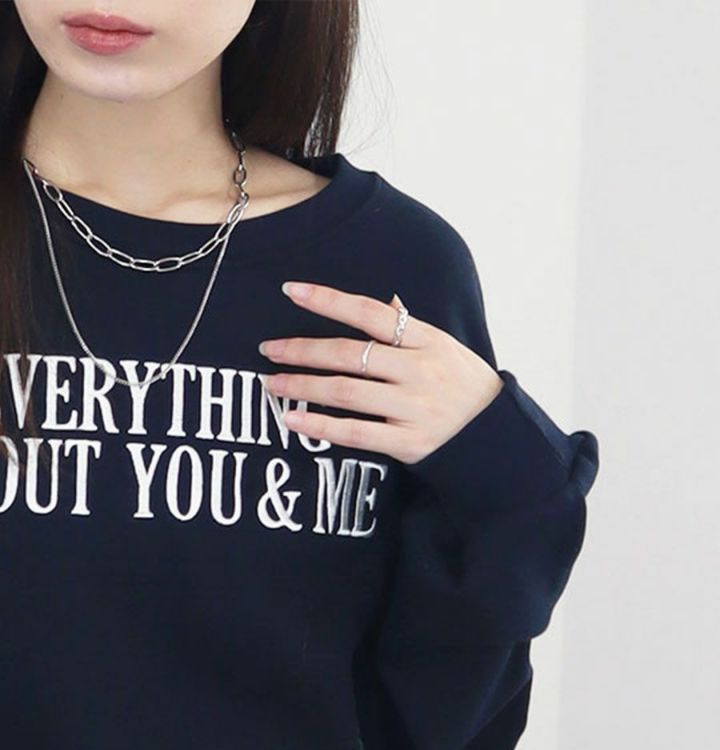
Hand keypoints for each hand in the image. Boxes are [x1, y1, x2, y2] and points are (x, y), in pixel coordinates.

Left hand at [258, 283, 503, 466]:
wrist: (495, 437)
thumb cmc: (463, 386)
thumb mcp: (445, 348)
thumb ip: (410, 328)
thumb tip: (387, 301)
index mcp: (427, 339)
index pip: (370, 313)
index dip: (329, 300)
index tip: (292, 291)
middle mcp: (419, 370)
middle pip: (350, 353)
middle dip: (303, 349)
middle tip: (268, 349)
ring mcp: (413, 407)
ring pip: (347, 392)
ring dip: (303, 386)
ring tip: (273, 383)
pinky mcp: (408, 443)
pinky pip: (356, 432)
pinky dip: (320, 426)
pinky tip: (293, 420)